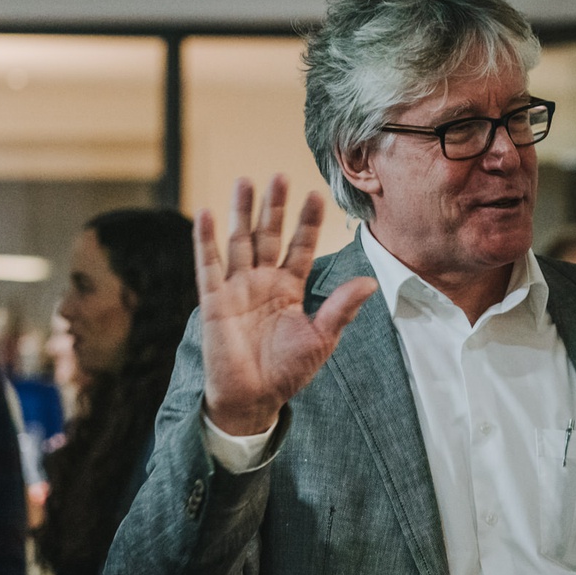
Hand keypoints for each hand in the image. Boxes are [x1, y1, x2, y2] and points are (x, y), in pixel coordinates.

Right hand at [197, 176, 376, 433]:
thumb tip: (369, 281)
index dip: (306, 222)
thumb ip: (340, 308)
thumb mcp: (321, 338)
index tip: (316, 194)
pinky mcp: (213, 301)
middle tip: (279, 175)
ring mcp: (237, 289)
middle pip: (269, 235)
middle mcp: (262, 282)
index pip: (299, 247)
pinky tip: (208, 214)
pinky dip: (206, 240)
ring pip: (239, 241)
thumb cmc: (287, 372)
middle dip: (274, 207)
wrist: (254, 399)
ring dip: (241, 212)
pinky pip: (208, 265)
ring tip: (245, 180)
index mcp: (289, 289)